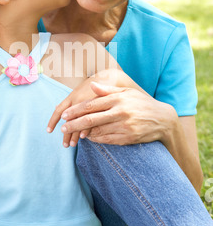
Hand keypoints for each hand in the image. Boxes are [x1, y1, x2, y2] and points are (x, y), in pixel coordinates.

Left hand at [47, 78, 98, 146]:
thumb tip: (55, 107)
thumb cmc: (95, 84)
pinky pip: (93, 122)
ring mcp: (90, 104)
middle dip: (66, 132)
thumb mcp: (79, 89)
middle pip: (69, 119)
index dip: (53, 121)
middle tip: (64, 143)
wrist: (112, 76)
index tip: (49, 130)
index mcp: (73, 95)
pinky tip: (85, 136)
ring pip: (80, 122)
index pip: (59, 110)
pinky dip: (88, 130)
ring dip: (75, 134)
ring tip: (72, 144)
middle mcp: (79, 100)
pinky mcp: (101, 109)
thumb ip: (69, 100)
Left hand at [49, 82, 172, 146]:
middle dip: (74, 124)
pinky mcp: (128, 138)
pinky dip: (96, 140)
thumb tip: (91, 85)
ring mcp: (124, 126)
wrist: (162, 119)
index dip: (75, 111)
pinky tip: (90, 138)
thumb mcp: (126, 92)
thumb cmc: (141, 103)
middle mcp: (120, 112)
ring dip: (84, 133)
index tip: (64, 115)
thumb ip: (107, 90)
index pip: (91, 105)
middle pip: (90, 119)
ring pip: (97, 131)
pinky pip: (107, 140)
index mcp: (117, 99)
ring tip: (74, 134)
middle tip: (63, 128)